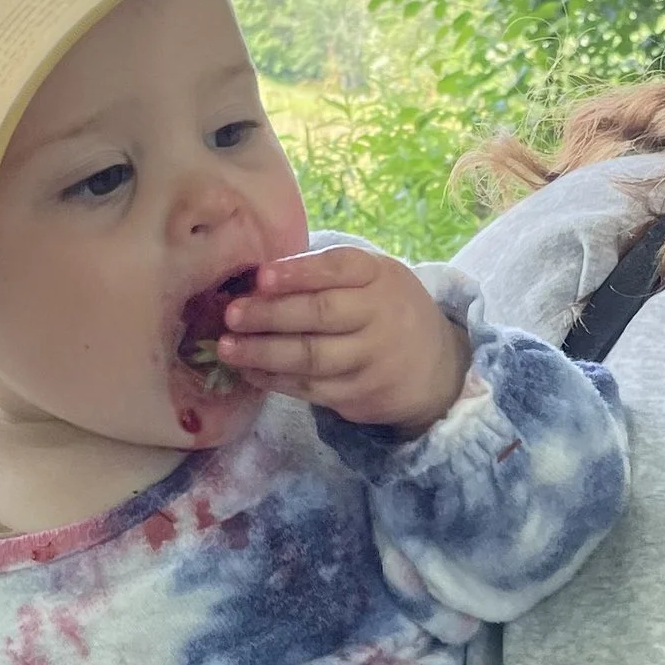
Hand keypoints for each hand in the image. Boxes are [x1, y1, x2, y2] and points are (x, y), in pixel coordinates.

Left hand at [219, 246, 471, 431]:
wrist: (436, 370)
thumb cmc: (387, 311)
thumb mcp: (374, 280)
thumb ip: (326, 274)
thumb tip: (255, 278)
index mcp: (380, 277)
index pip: (340, 268)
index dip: (299, 273)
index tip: (261, 277)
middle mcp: (381, 316)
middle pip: (320, 314)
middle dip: (270, 314)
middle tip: (232, 314)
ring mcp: (371, 360)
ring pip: (310, 357)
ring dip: (262, 353)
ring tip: (227, 347)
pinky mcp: (359, 395)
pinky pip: (309, 388)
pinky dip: (274, 380)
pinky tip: (249, 371)